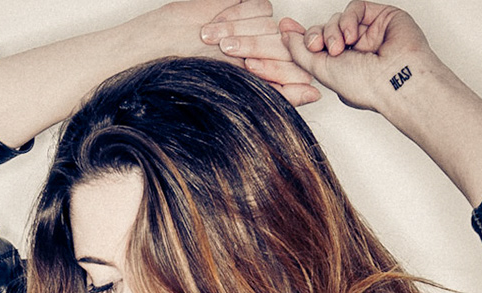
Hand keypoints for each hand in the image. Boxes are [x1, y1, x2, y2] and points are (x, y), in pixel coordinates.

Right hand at [147, 0, 321, 105]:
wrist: (165, 44)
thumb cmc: (196, 71)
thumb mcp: (240, 88)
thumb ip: (281, 94)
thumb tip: (316, 95)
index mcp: (267, 71)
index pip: (294, 66)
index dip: (279, 67)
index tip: (250, 68)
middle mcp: (265, 47)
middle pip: (284, 45)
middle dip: (255, 50)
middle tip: (229, 54)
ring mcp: (256, 24)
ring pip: (270, 24)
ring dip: (240, 32)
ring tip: (211, 40)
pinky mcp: (246, 3)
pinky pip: (259, 6)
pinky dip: (238, 14)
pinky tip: (215, 22)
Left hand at [278, 2, 435, 111]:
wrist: (396, 81)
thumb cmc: (366, 86)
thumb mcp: (321, 70)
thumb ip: (300, 51)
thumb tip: (285, 33)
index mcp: (342, 67)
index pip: (317, 45)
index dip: (302, 36)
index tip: (285, 28)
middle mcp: (355, 50)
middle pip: (324, 29)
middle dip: (317, 36)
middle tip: (320, 48)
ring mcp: (369, 34)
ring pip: (338, 18)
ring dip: (333, 30)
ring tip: (341, 47)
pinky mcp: (382, 17)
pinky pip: (356, 7)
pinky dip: (349, 18)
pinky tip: (352, 35)